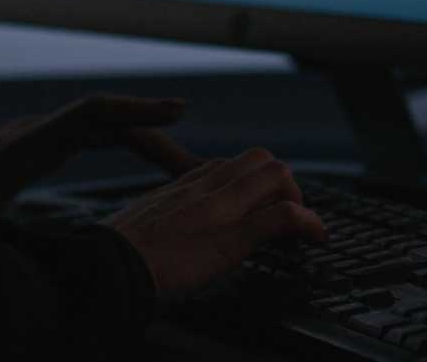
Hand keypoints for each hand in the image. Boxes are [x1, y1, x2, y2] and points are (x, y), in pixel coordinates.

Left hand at [0, 93, 200, 215]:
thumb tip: (24, 264)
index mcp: (21, 147)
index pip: (90, 114)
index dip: (136, 109)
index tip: (181, 111)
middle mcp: (28, 133)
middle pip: (105, 118)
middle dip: (155, 134)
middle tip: (202, 170)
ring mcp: (27, 137)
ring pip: (98, 126)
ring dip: (142, 139)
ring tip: (186, 171)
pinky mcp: (26, 149)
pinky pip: (86, 135)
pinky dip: (122, 142)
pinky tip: (144, 166)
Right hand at [104, 148, 327, 302]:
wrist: (109, 267)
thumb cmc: (118, 254)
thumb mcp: (143, 222)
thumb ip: (166, 214)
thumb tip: (177, 225)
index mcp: (184, 184)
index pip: (232, 165)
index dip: (255, 183)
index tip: (260, 207)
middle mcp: (205, 186)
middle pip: (261, 160)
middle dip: (282, 184)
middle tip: (286, 218)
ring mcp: (220, 208)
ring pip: (276, 175)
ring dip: (298, 199)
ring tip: (302, 228)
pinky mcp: (231, 235)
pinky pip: (282, 216)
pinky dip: (308, 222)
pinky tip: (317, 236)